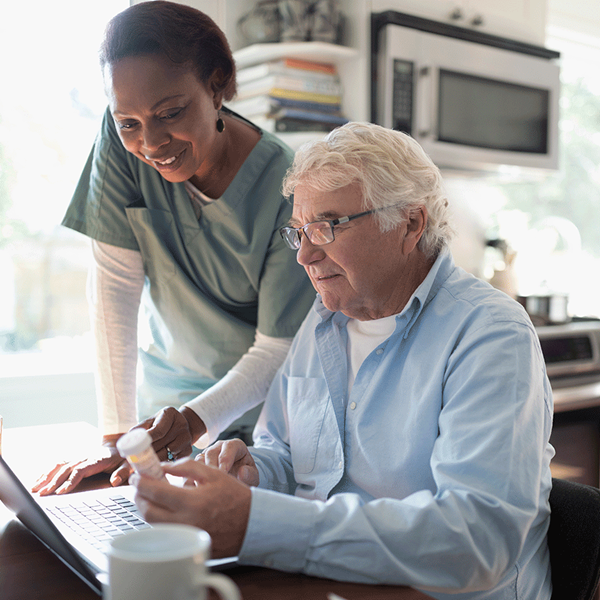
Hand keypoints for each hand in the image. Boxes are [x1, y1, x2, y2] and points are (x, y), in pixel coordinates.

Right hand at [31, 434, 126, 495]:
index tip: (61, 492)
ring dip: (46, 476)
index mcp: (97, 460)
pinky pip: (58, 464)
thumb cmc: (122, 457)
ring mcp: (77, 457)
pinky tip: (38, 480)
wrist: (117, 443)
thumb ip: (123, 472)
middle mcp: (84, 457)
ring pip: (59, 466)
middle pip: (66, 469)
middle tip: (43, 495)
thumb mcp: (128, 463)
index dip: (70, 481)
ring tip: (34, 488)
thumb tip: (115, 481)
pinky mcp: (73, 459)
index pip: (80, 471)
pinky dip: (47, 472)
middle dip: (53, 482)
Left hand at [131, 458, 251, 557]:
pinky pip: (165, 532)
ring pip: (154, 524)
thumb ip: (187, 467)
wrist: (251, 523)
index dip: (141, 481)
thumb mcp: (213, 473)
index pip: (155, 492)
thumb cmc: (235, 496)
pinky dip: (158, 519)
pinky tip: (163, 509)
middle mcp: (185, 522)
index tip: (136, 474)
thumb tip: (164, 466)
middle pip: (148, 511)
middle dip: (138, 496)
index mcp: (192, 502)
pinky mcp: (188, 543)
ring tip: (148, 496)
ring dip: (146, 508)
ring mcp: (185, 535)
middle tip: (138, 485)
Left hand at [136, 406, 206, 462]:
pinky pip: (174, 460)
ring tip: (147, 461)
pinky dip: (165, 463)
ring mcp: (187, 436)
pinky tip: (158, 462)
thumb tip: (123, 445)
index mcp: (169, 413)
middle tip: (136, 460)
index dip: (146, 441)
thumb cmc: (158, 425)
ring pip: (167, 453)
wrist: (178, 426)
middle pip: (161, 444)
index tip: (135, 450)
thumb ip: (137, 431)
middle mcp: (181, 424)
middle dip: (147, 453)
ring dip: (155, 459)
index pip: (158, 431)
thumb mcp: (149, 422)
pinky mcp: (189, 449)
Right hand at [198, 439, 258, 486]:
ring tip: (204, 486)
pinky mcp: (199, 463)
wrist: (238, 480)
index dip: (225, 459)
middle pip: (212, 452)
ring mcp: (208, 454)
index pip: (229, 447)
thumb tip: (242, 472)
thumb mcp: (253, 476)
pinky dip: (193, 476)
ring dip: (201, 472)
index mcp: (235, 445)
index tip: (224, 473)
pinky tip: (197, 488)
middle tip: (212, 481)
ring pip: (200, 459)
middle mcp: (220, 447)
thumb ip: (250, 474)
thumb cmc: (246, 476)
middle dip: (212, 467)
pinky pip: (192, 467)